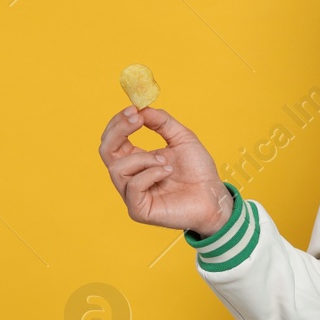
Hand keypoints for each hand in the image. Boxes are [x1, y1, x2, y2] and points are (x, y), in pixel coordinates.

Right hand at [98, 105, 232, 235]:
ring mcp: (132, 195)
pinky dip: (151, 174)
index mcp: (136, 161)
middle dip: (118, 131)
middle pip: (106, 151)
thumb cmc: (198, 171)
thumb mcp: (182, 138)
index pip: (113, 141)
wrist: (214, 196)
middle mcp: (130, 177)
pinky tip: (167, 173)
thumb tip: (142, 108)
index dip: (119, 123)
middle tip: (137, 119)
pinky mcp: (139, 210)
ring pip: (118, 169)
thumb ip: (162, 122)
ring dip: (143, 158)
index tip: (133, 109)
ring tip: (166, 160)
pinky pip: (133, 186)